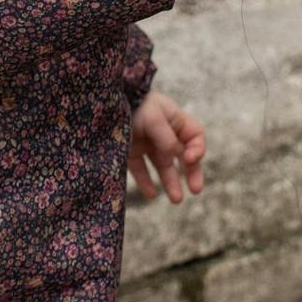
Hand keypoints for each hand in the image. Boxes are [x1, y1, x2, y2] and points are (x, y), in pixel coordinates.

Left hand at [129, 89, 205, 204]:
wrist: (104, 101)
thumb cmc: (134, 103)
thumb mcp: (154, 117)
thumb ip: (167, 138)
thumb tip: (176, 157)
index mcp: (174, 119)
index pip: (195, 137)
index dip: (197, 150)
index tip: (189, 159)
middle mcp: (164, 132)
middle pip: (183, 155)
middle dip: (191, 172)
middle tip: (196, 190)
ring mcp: (147, 143)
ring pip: (163, 166)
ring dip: (171, 182)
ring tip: (177, 200)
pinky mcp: (130, 152)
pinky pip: (141, 169)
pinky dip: (146, 182)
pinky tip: (152, 194)